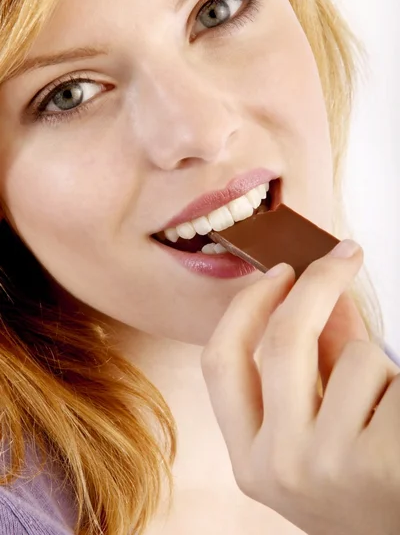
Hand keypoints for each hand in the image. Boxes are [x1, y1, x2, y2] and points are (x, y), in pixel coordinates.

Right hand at [201, 241, 399, 534]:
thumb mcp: (315, 428)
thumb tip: (324, 288)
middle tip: (344, 256)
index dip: (247, 305)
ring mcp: (327, 469)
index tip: (280, 271)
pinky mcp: (378, 466)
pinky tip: (397, 426)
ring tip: (385, 408)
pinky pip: (393, 380)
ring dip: (377, 365)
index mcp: (248, 458)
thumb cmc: (360, 481)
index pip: (221, 361)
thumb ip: (314, 357)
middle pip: (283, 339)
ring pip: (355, 357)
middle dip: (317, 284)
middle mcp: (277, 465)